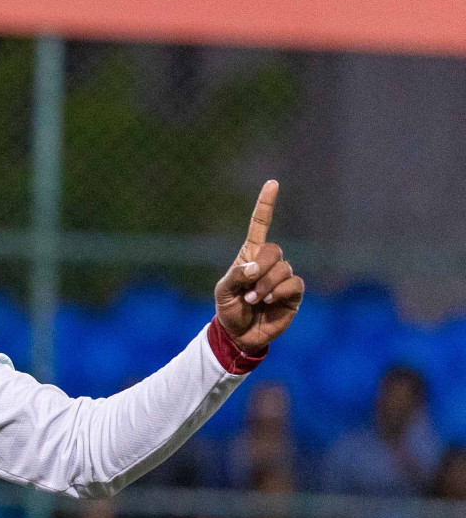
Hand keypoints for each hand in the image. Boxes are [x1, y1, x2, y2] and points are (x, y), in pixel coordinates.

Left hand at [214, 180, 302, 352]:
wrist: (239, 334)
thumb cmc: (229, 309)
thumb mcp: (223, 291)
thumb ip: (236, 276)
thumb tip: (254, 268)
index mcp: (249, 256)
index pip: (260, 225)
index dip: (266, 205)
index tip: (272, 183)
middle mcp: (268, 263)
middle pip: (273, 249)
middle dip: (261, 266)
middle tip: (248, 285)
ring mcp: (282, 278)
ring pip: (283, 268)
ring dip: (266, 284)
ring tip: (254, 299)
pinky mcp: (293, 294)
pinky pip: (293, 283)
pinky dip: (278, 291)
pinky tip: (267, 301)